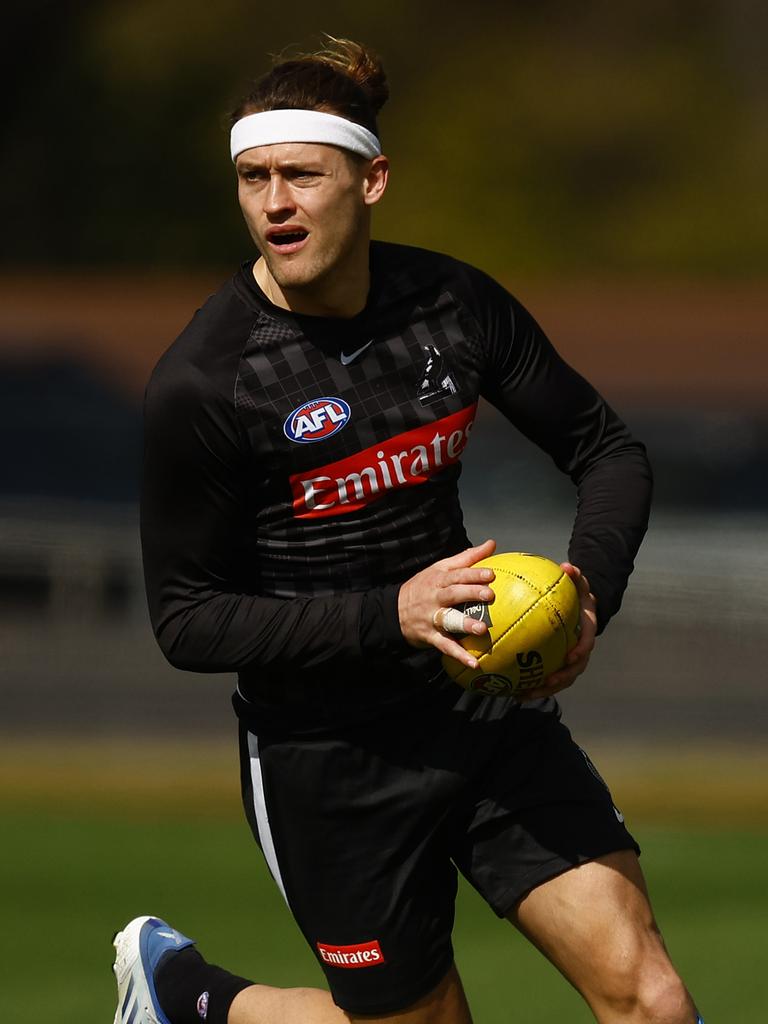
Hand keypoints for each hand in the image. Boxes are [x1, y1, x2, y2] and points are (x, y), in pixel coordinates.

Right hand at [398, 539, 496, 667]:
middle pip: (453, 593)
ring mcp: (431, 616)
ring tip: (482, 629)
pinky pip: (445, 645)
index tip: (491, 574)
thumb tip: (492, 544)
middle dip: (471, 593)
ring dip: (465, 624)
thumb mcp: (440, 568)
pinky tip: (475, 663)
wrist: (391, 611)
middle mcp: (434, 596)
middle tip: (490, 596)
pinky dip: (459, 655)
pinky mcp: (429, 635)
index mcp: (438, 579)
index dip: (473, 574)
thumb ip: (467, 558)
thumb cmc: (423, 587)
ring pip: (448, 619)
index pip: (457, 574)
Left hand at [520, 562, 596, 699]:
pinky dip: (533, 685)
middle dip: (562, 677)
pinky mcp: (558, 664)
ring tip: (525, 694)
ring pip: (561, 679)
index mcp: (587, 630)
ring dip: (545, 688)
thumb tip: (568, 566)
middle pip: (575, 669)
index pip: (587, 642)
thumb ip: (575, 575)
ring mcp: (571, 659)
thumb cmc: (577, 594)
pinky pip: (546, 677)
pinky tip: (514, 691)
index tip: (571, 656)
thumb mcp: (578, 582)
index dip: (581, 651)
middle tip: (548, 681)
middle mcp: (581, 648)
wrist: (581, 608)